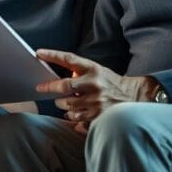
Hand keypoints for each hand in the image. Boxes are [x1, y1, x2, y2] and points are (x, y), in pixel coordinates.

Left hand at [36, 49, 159, 131]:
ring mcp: (96, 101)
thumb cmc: (109, 82)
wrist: (133, 96)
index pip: (69, 59)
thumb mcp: (96, 70)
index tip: (38, 53)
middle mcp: (94, 84)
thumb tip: (56, 77)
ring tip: (64, 101)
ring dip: (61, 103)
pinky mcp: (97, 115)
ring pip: (67, 104)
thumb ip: (79, 72)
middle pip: (64, 86)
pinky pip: (75, 118)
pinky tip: (74, 112)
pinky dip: (71, 115)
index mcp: (93, 69)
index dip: (53, 55)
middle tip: (41, 88)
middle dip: (49, 87)